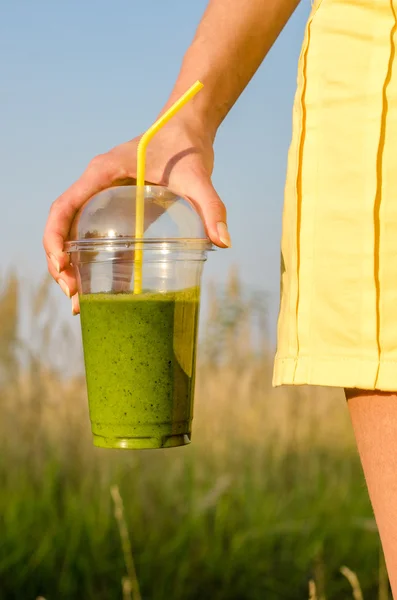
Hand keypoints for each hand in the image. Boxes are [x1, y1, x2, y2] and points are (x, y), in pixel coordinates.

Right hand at [43, 117, 230, 313]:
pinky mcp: (113, 203)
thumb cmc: (187, 147)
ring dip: (70, 263)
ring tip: (79, 298)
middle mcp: (94, 183)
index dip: (54, 237)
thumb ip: (211, 207)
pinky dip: (88, 256)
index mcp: (102, 173)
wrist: (187, 128)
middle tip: (73, 295)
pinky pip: (91, 230)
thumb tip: (223, 243)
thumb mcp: (198, 178)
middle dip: (60, 261)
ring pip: (72, 231)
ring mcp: (101, 193)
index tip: (61, 265)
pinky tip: (97, 282)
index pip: (63, 206)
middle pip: (62, 225)